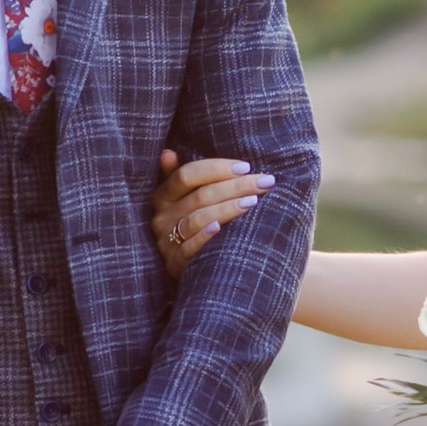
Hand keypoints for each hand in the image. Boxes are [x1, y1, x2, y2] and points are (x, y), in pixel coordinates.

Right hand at [151, 146, 271, 272]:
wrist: (191, 273)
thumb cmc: (194, 224)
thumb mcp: (184, 200)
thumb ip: (182, 178)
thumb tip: (167, 153)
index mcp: (163, 196)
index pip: (187, 175)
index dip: (217, 169)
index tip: (247, 167)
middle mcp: (161, 217)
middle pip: (200, 196)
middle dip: (235, 186)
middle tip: (265, 182)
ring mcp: (166, 241)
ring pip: (197, 219)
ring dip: (227, 208)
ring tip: (253, 201)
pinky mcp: (173, 264)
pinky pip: (188, 248)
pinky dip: (204, 237)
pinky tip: (220, 228)